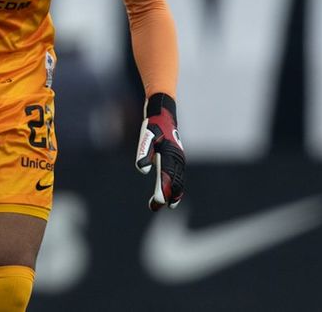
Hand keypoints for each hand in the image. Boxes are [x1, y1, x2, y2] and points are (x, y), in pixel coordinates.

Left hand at [135, 92, 184, 210]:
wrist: (163, 114)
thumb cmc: (153, 126)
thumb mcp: (147, 137)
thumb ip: (144, 153)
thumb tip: (142, 170)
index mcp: (171, 155)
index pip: (167, 178)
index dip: (163, 191)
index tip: (159, 203)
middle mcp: (177, 159)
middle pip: (174, 182)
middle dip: (166, 196)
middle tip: (155, 207)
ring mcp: (179, 159)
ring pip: (177, 180)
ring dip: (170, 194)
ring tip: (159, 205)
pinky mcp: (176, 159)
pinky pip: (178, 176)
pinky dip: (174, 186)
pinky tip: (168, 194)